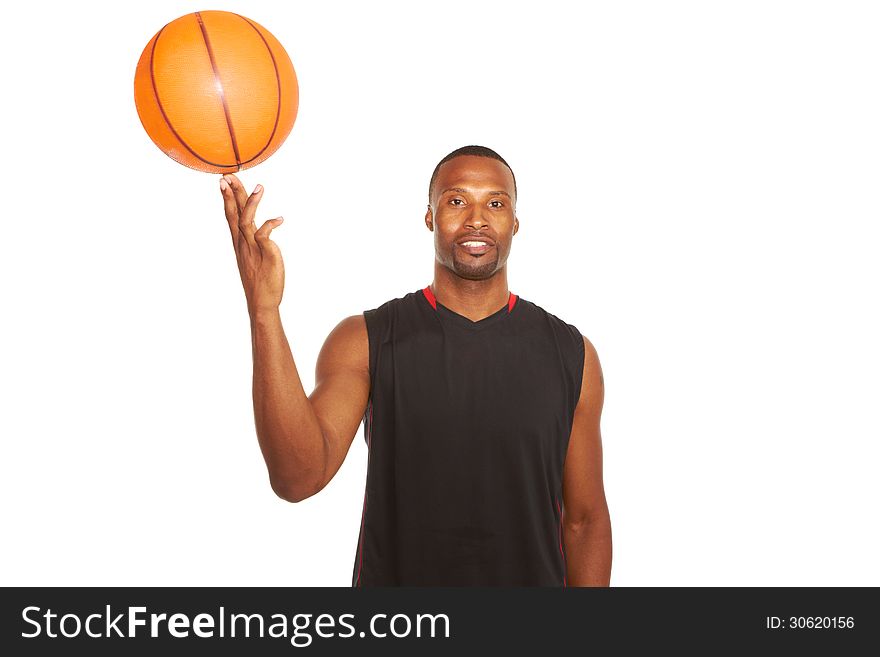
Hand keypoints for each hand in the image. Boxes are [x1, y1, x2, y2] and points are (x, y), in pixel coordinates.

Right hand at [220, 174, 284, 315]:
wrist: (262, 302)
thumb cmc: (260, 280)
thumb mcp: (253, 256)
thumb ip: (254, 240)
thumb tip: (259, 228)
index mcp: (239, 242)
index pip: (230, 215)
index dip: (227, 198)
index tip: (223, 181)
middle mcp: (243, 243)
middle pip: (234, 214)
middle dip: (231, 194)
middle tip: (227, 176)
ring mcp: (253, 248)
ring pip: (247, 221)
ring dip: (252, 203)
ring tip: (259, 186)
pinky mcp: (265, 254)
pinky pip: (265, 236)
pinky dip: (271, 224)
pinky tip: (280, 219)